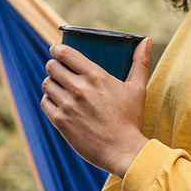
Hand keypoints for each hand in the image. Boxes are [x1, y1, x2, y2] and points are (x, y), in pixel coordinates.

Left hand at [41, 37, 151, 177]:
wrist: (123, 151)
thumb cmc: (131, 119)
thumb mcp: (137, 88)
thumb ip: (140, 62)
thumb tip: (146, 40)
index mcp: (96, 76)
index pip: (66, 53)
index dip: (57, 49)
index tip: (56, 50)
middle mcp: (79, 88)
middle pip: (52, 67)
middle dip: (53, 65)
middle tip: (58, 69)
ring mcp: (68, 105)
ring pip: (46, 84)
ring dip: (50, 82)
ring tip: (57, 85)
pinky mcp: (61, 121)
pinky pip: (45, 102)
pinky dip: (48, 100)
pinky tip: (56, 101)